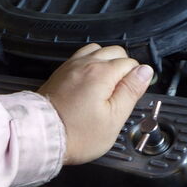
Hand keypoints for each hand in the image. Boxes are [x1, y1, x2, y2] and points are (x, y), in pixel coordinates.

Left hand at [38, 44, 153, 164]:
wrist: (42, 137)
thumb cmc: (77, 134)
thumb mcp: (114, 118)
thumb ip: (131, 91)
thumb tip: (144, 72)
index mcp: (102, 73)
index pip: (130, 63)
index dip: (137, 78)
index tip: (134, 93)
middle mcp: (85, 64)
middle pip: (115, 52)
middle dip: (124, 67)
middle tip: (122, 91)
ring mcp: (70, 67)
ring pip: (97, 50)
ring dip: (106, 61)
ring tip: (108, 85)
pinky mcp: (60, 73)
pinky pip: (80, 57)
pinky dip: (90, 64)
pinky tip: (91, 81)